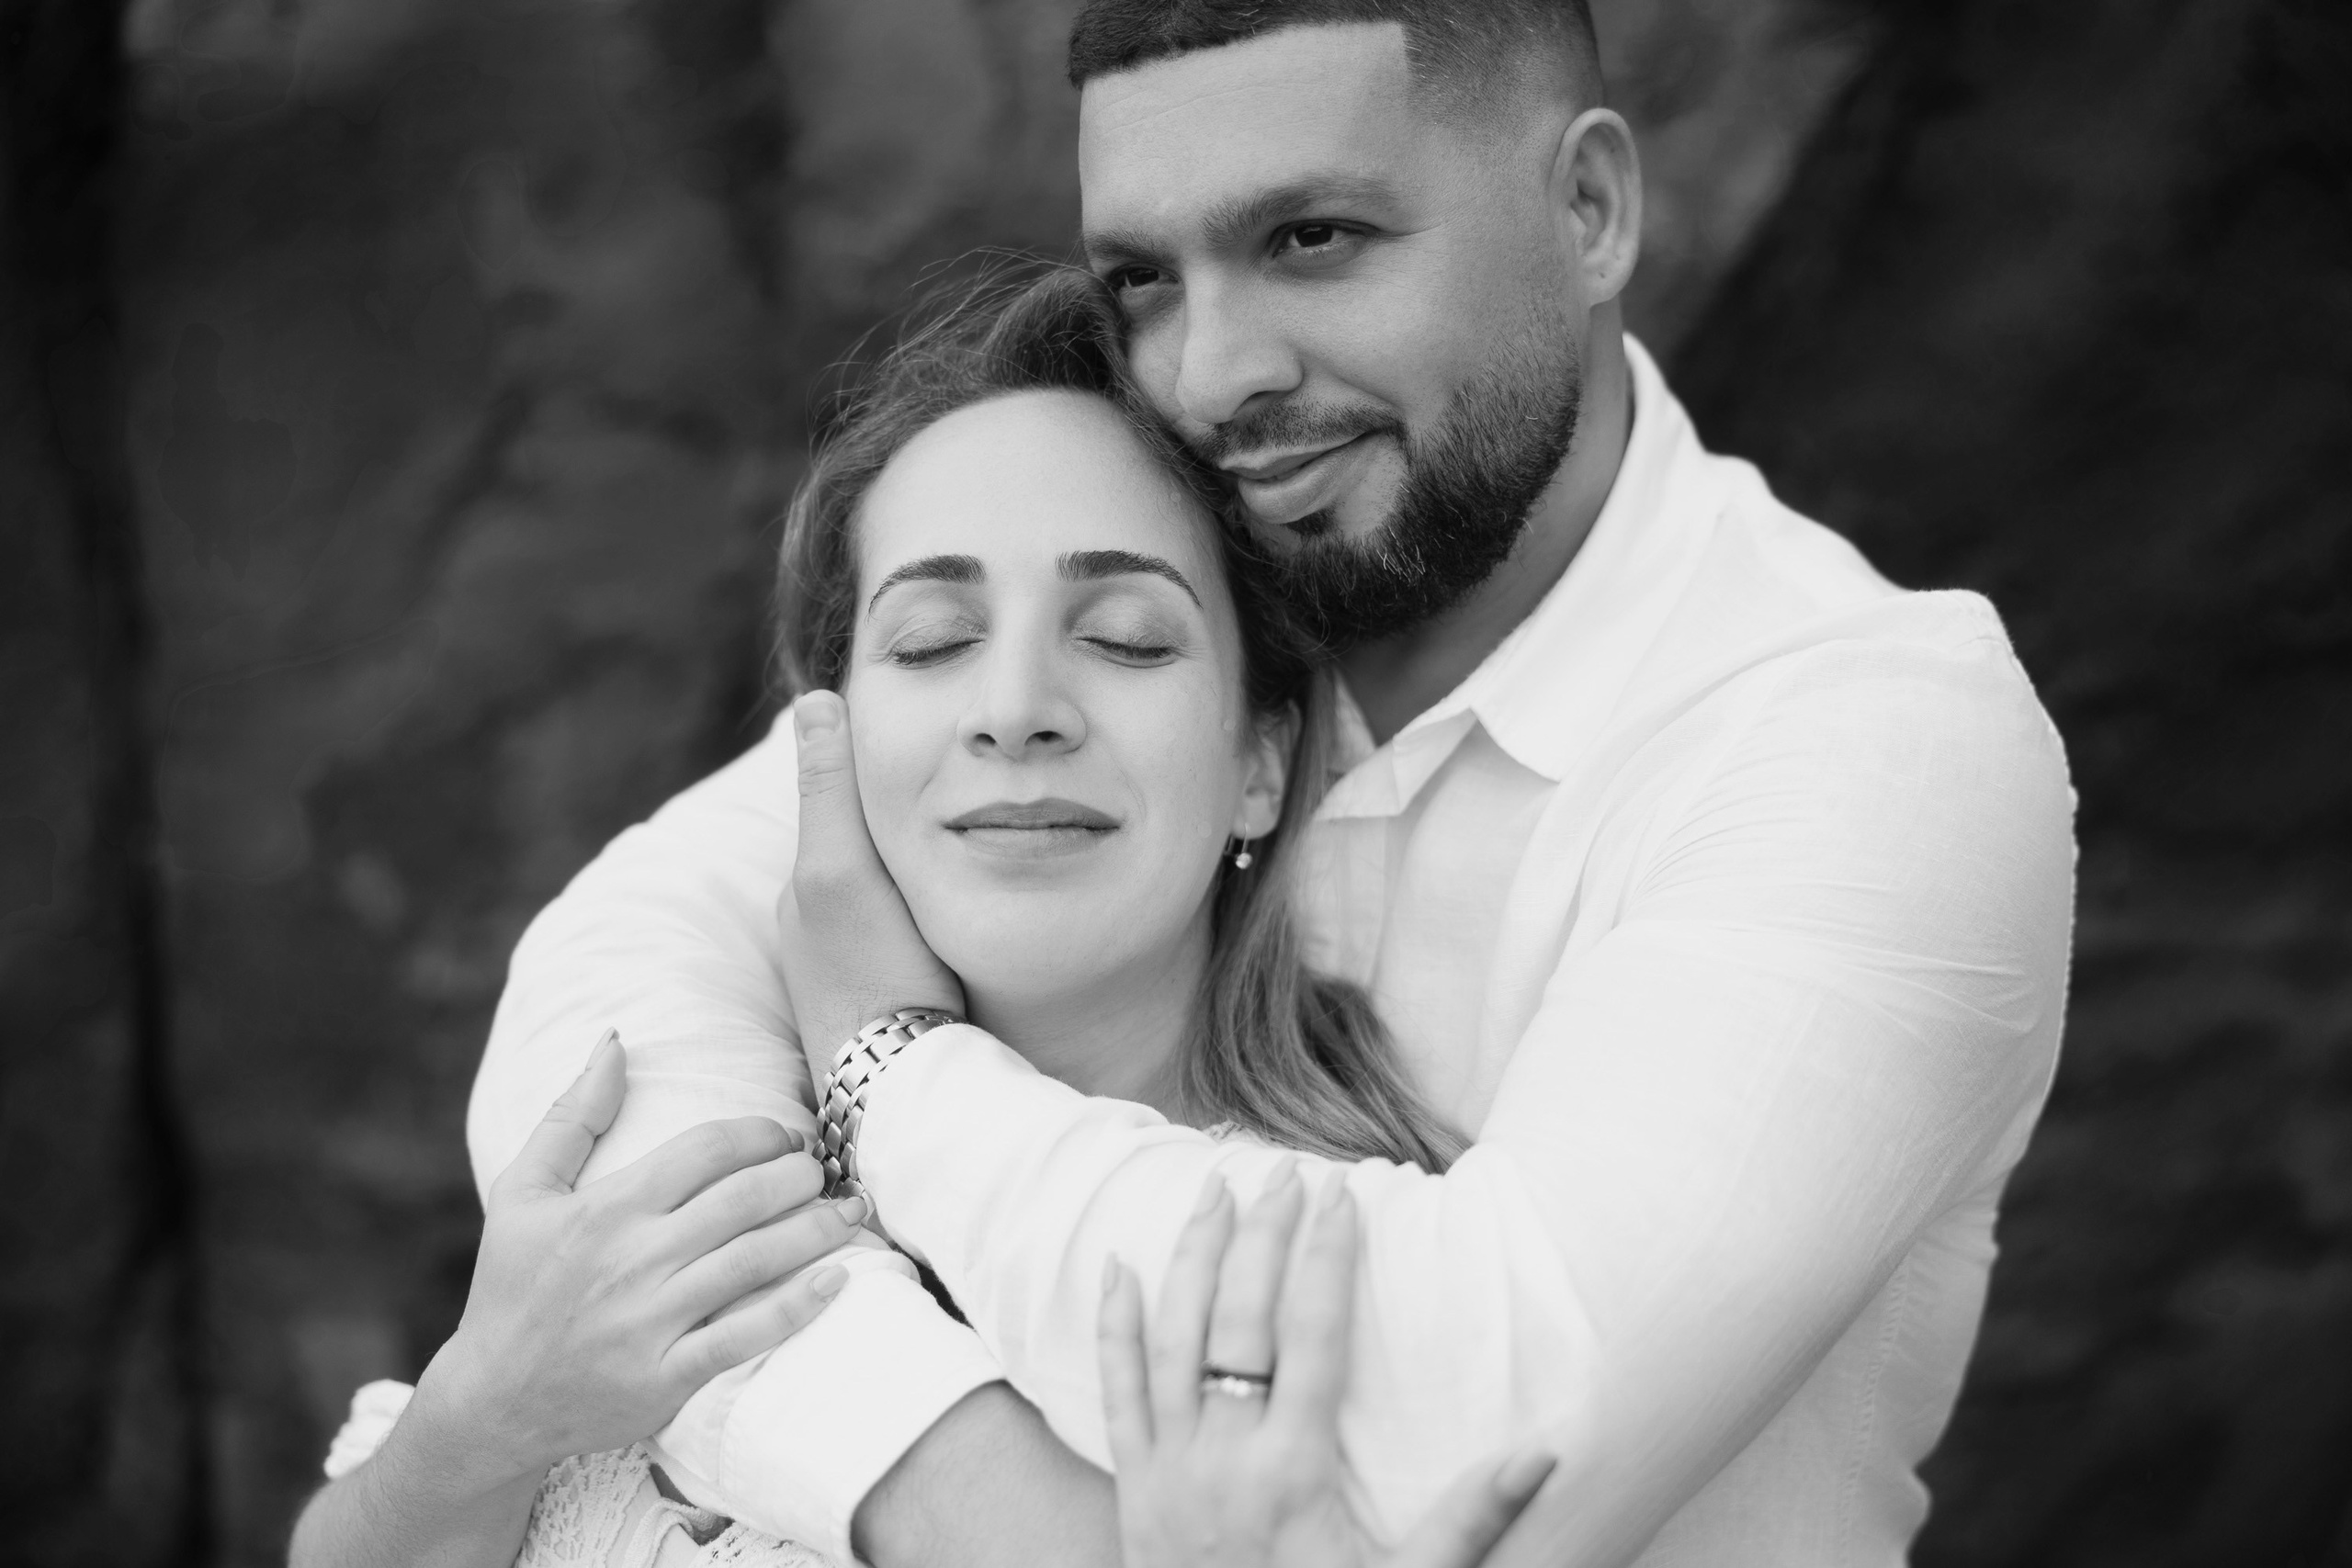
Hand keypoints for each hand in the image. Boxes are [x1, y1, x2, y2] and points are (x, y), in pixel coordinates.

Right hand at [413, 1031, 866, 1483]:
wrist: (493, 1403)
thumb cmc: (512, 1287)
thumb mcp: (523, 1192)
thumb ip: (573, 1114)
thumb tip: (615, 1040)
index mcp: (606, 1209)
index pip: (706, 1150)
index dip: (760, 1134)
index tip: (787, 1135)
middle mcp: (633, 1261)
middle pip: (744, 1200)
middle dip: (800, 1175)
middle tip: (825, 1170)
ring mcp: (651, 1323)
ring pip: (755, 1261)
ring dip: (816, 1230)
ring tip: (851, 1211)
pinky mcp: (665, 1378)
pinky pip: (745, 1337)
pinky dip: (797, 1307)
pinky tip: (837, 1281)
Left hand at [779, 690, 965, 1090]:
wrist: (908, 1086)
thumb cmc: (877, 975)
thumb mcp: (843, 870)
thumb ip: (829, 789)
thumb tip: (811, 698)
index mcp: (806, 884)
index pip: (845, 799)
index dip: (884, 764)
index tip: (930, 733)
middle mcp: (819, 924)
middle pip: (870, 841)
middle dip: (910, 814)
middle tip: (970, 785)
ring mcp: (856, 964)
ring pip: (895, 885)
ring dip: (930, 860)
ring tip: (983, 839)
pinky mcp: (895, 995)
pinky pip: (913, 928)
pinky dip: (938, 905)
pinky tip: (973, 908)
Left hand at [1098, 1165, 1554, 1567]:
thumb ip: (1472, 1520)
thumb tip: (1543, 1452)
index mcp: (1293, 1470)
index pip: (1310, 1335)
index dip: (1324, 1259)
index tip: (1337, 1197)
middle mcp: (1223, 1457)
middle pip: (1239, 1319)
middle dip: (1262, 1237)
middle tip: (1282, 1174)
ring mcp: (1168, 1469)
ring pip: (1172, 1337)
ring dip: (1193, 1257)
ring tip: (1212, 1191)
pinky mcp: (1133, 1488)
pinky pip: (1114, 1392)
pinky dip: (1114, 1325)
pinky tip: (1117, 1267)